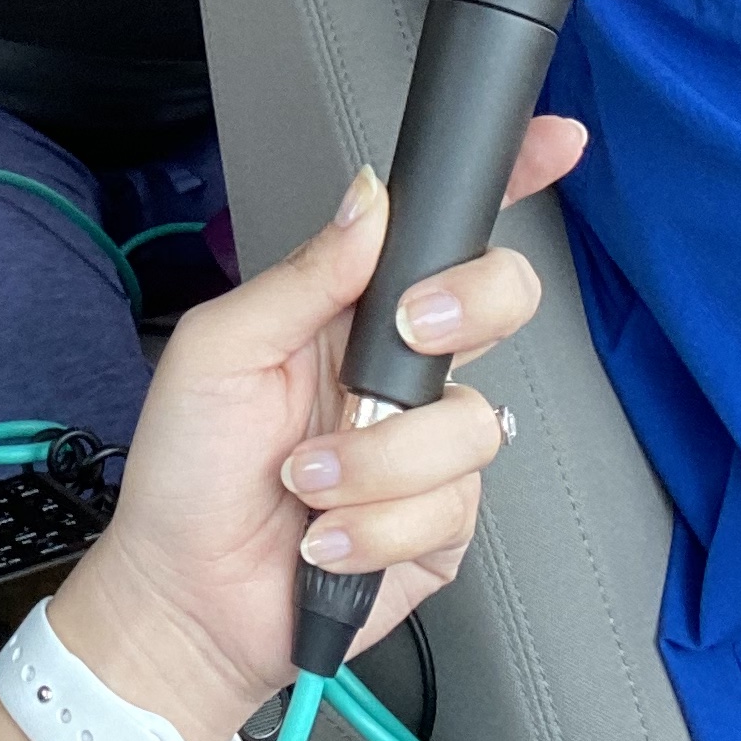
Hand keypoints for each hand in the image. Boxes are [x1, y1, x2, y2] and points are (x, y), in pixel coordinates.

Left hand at [48, 115, 585, 740]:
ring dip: (374, 463)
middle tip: (402, 339)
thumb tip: (370, 200)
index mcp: (352, 312)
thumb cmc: (187, 470)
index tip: (555, 143)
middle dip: (464, 310)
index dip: (509, 181)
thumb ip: (303, 275)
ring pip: (470, 423)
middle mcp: (403, 372)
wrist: (185, 597)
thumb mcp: (220, 351)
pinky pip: (449, 507)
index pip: (442, 234)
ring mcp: (428, 450)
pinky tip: (324, 537)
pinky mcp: (441, 526)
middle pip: (501, 305)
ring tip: (305, 484)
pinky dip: (372, 526)